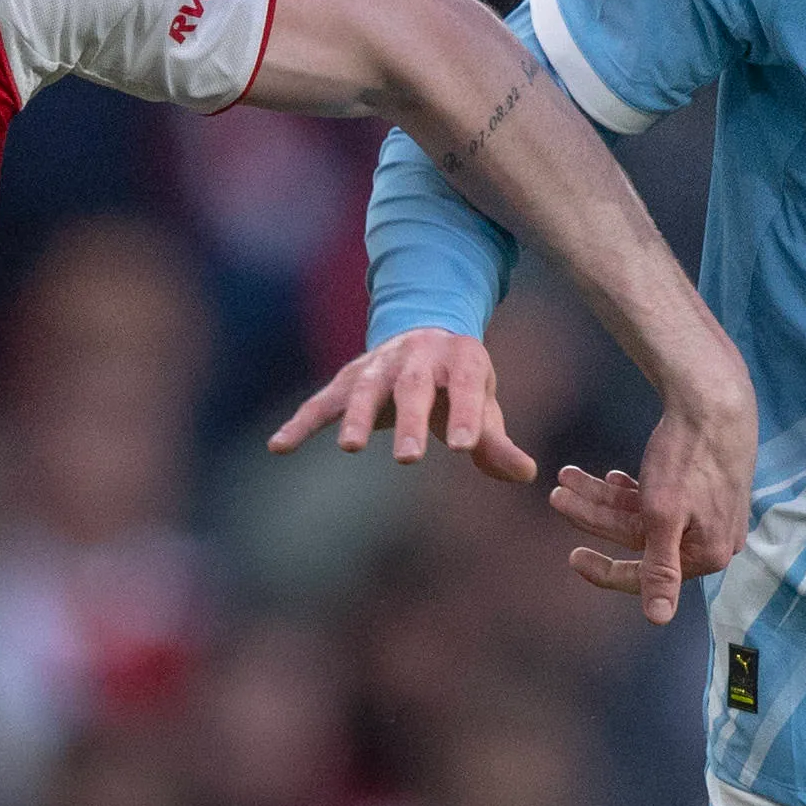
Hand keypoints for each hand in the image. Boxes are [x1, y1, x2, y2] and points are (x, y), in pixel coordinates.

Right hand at [266, 325, 540, 480]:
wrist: (422, 331)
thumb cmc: (458, 378)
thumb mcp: (482, 400)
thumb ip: (495, 439)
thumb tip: (526, 473)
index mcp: (458, 359)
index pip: (463, 386)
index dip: (464, 414)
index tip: (463, 446)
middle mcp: (415, 357)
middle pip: (411, 388)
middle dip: (408, 421)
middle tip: (408, 459)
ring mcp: (377, 367)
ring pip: (365, 390)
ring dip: (356, 417)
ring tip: (349, 447)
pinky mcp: (347, 380)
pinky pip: (320, 402)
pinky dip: (300, 423)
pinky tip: (278, 447)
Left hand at [545, 380, 753, 627]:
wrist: (715, 397)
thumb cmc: (689, 456)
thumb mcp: (664, 515)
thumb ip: (659, 571)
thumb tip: (660, 620)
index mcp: (706, 553)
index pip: (645, 576)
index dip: (604, 570)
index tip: (571, 557)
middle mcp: (712, 539)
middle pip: (639, 538)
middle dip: (594, 515)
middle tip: (557, 492)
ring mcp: (710, 513)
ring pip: (644, 513)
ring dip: (604, 497)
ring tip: (569, 475)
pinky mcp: (705, 487)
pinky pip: (660, 498)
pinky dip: (632, 490)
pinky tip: (611, 477)